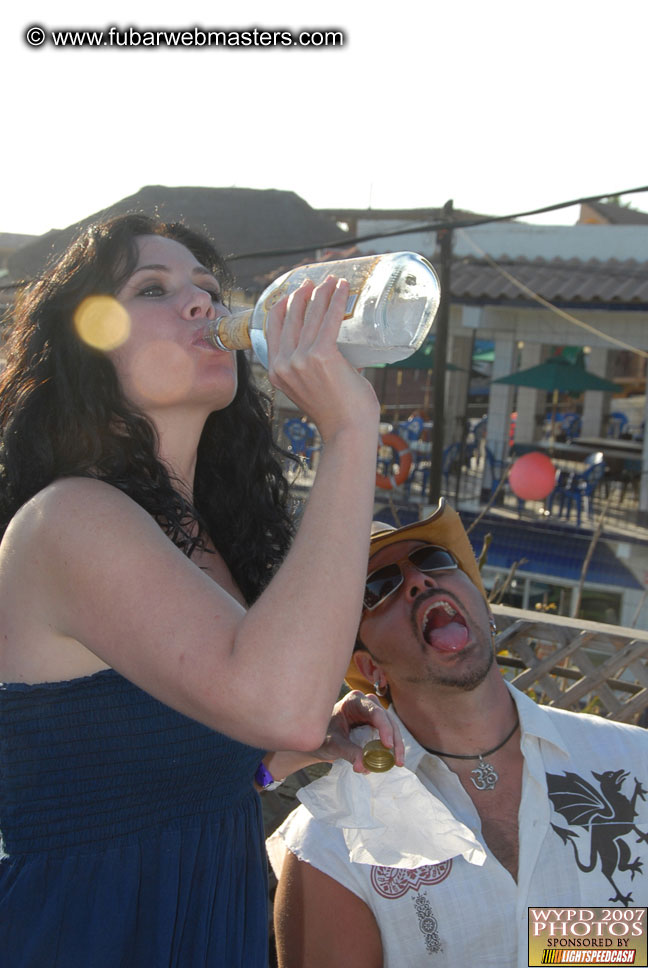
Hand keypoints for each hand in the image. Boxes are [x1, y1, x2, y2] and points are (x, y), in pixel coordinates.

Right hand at [265, 277, 378, 439]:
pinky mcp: (322, 355)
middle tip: (318, 281)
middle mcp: (283, 363)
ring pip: (311, 314)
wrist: (347, 432)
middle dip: (305, 293)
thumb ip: (313, 367)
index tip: (296, 291)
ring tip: (334, 280)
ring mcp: (301, 359)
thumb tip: (336, 346)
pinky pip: (330, 319)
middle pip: (291, 315)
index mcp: (275, 371)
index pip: (272, 326)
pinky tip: (345, 288)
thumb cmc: (336, 412)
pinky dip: (338, 299)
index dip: (283, 303)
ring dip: (323, 291)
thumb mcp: (310, 387)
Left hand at [312, 690, 404, 773]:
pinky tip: (393, 761)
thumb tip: (363, 767)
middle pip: (387, 719)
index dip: (385, 728)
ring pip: (391, 727)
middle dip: (395, 740)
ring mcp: (372, 713)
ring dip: (396, 745)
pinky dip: (391, 747)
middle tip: (397, 760)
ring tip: (397, 763)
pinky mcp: (375, 724)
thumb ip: (348, 752)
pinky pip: (388, 734)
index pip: (375, 712)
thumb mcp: (333, 743)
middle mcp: (366, 703)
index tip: (388, 746)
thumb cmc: (323, 735)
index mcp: (354, 701)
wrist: (319, 739)